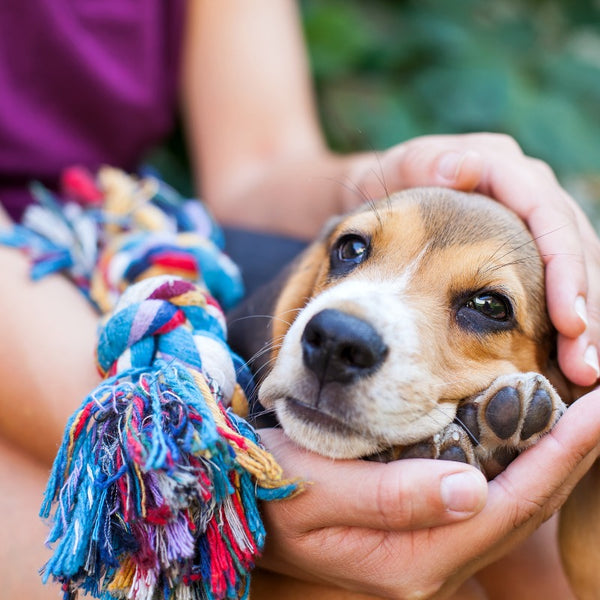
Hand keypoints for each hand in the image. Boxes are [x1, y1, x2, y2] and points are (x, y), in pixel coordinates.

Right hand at [258, 387, 599, 597]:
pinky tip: (525, 431)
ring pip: (510, 502)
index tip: (598, 407)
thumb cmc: (273, 493)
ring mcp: (431, 549)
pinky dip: (514, 461)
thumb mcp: (318, 492)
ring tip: (581, 412)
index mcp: (414, 561)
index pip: (509, 507)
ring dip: (550, 457)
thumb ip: (392, 498)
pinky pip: (485, 495)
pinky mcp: (422, 528)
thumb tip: (473, 490)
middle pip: (522, 508)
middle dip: (570, 454)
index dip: (560, 457)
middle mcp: (434, 563)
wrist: (247, 508)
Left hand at [342, 133, 599, 386]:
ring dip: (584, 323)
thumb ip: (422, 165)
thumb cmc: (391, 186)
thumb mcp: (397, 170)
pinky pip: (560, 285)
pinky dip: (566, 322)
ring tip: (585, 371)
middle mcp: (529, 193)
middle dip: (584, 308)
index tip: (566, 320)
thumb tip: (466, 167)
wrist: (387, 199)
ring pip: (579, 270)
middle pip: (575, 249)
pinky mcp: (529, 251)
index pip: (547, 215)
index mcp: (504, 168)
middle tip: (584, 366)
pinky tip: (569, 359)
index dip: (562, 268)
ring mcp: (532, 224)